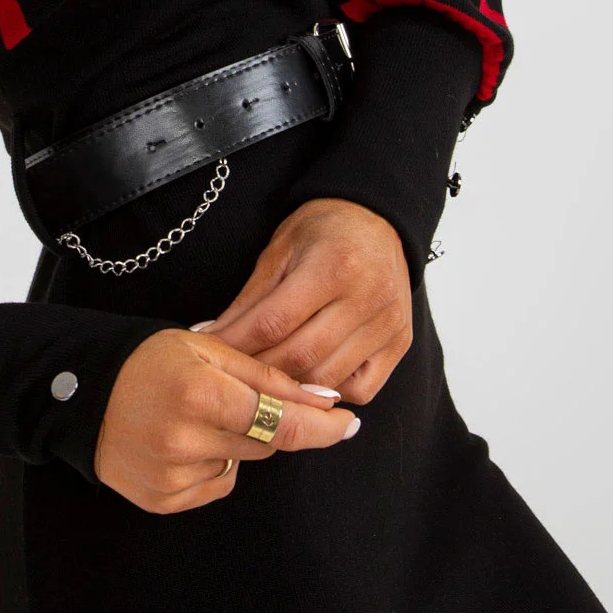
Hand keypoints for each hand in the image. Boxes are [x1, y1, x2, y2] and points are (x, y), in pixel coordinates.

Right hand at [92, 326, 358, 513]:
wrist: (81, 392)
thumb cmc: (149, 360)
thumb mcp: (208, 348)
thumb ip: (269, 376)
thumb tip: (325, 400)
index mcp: (200, 394)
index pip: (282, 423)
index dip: (324, 427)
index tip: (350, 423)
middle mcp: (186, 440)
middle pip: (266, 444)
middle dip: (272, 423)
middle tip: (241, 398)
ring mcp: (172, 476)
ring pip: (242, 465)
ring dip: (237, 442)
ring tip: (197, 415)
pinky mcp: (162, 500)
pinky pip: (215, 485)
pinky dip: (212, 463)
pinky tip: (182, 440)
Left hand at [198, 197, 410, 404]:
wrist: (376, 220)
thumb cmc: (323, 231)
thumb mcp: (279, 252)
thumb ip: (250, 299)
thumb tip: (210, 337)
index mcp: (334, 265)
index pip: (275, 321)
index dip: (237, 342)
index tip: (210, 352)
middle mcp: (369, 297)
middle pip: (302, 356)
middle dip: (259, 370)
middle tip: (232, 373)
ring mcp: (389, 324)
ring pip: (329, 379)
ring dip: (291, 387)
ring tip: (264, 380)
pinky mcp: (401, 343)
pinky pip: (361, 389)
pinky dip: (330, 392)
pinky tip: (310, 379)